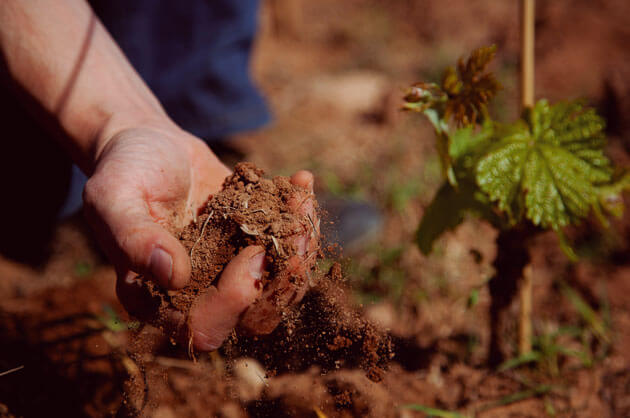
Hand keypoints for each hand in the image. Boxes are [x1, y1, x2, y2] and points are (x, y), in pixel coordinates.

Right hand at [83, 121, 316, 349]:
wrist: (150, 144)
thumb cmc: (124, 172)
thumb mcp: (114, 198)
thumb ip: (135, 238)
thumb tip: (174, 277)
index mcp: (160, 298)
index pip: (206, 329)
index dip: (235, 303)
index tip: (251, 255)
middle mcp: (200, 292)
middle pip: (257, 317)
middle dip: (285, 280)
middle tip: (295, 231)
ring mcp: (231, 269)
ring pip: (282, 286)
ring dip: (302, 248)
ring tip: (301, 199)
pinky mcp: (253, 242)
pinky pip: (289, 249)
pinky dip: (303, 219)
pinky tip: (300, 183)